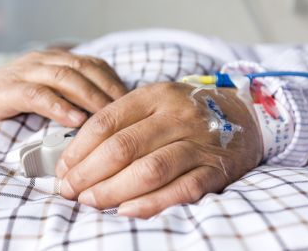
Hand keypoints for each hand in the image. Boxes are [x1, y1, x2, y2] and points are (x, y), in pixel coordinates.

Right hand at [0, 49, 127, 126]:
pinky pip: (38, 95)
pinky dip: (59, 106)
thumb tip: (107, 113)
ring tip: (106, 117)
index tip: (132, 102)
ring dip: (89, 97)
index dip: (115, 82)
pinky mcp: (9, 89)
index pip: (94, 64)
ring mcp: (26, 72)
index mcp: (57, 60)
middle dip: (108, 90)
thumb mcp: (49, 93)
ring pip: (65, 77)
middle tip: (126, 112)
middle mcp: (45, 60)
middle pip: (85, 68)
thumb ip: (72, 95)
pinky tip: (75, 120)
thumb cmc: (15, 100)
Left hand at [56, 82, 262, 217]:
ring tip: (89, 201)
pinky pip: (181, 189)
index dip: (79, 148)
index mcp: (155, 96)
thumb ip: (123, 121)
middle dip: (88, 173)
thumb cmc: (188, 111)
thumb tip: (80, 155)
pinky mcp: (215, 169)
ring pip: (149, 169)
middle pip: (123, 147)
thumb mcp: (156, 102)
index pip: (106, 121)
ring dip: (113, 190)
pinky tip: (126, 211)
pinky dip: (152, 203)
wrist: (244, 114)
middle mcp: (176, 116)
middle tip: (69, 190)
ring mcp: (198, 143)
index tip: (64, 168)